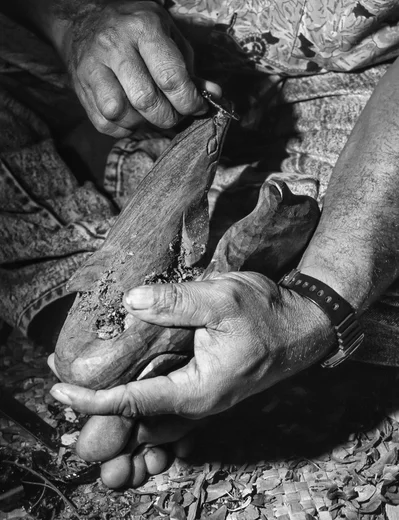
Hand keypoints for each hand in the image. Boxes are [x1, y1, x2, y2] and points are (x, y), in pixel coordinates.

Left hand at [50, 272, 334, 419]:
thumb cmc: (268, 314)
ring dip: (112, 393)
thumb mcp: (222, 300)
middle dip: (94, 397)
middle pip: (134, 411)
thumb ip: (176, 303)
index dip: (92, 397)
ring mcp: (200, 396)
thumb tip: (131, 302)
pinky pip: (161, 394)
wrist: (304, 326)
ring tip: (82, 375)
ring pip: (147, 405)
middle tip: (59, 376)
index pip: (133, 402)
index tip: (58, 387)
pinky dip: (135, 386)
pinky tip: (122, 369)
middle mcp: (196, 402)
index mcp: (198, 391)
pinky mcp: (204, 383)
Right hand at [60, 0, 219, 136]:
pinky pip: (103, 122)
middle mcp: (115, 45)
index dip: (189, 102)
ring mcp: (92, 66)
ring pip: (119, 112)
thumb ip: (190, 67)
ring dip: (142, 123)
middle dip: (168, 117)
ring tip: (152, 115)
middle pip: (145, 100)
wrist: (85, 16)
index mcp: (143, 27)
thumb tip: (214, 96)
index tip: (198, 108)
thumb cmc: (136, 28)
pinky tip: (132, 116)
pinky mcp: (78, 84)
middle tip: (176, 115)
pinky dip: (123, 128)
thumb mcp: (168, 35)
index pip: (170, 77)